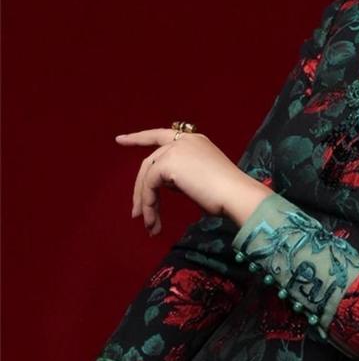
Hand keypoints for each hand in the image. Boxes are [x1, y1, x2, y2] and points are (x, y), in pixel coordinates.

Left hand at [114, 128, 271, 234]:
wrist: (236, 194)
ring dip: (145, 202)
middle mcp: (184, 141)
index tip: (120, 140)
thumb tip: (162, 184)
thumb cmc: (226, 194)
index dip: (139, 137)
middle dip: (140, 189)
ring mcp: (175, 150)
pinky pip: (150, 185)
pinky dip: (149, 205)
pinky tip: (154, 221)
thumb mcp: (200, 179)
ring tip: (149, 225)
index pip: (160, 135)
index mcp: (194, 141)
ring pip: (148, 175)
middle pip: (150, 161)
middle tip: (136, 214)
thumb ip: (181, 175)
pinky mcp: (169, 163)